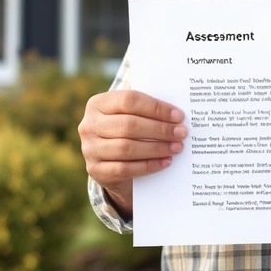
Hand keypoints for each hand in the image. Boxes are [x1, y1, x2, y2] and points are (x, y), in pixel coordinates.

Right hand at [78, 90, 186, 217]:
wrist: (109, 159)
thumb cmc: (127, 128)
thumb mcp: (131, 114)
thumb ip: (147, 108)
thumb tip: (176, 113)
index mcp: (98, 103)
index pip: (130, 100)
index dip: (156, 108)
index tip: (178, 115)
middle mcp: (89, 125)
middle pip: (129, 125)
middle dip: (160, 129)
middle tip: (181, 133)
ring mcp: (89, 149)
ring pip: (126, 148)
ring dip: (156, 148)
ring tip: (177, 147)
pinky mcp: (95, 170)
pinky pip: (124, 169)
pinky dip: (148, 165)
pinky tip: (165, 161)